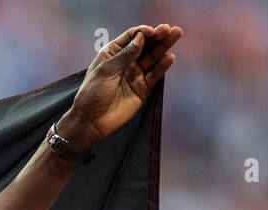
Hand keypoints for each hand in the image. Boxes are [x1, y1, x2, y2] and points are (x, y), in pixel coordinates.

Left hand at [58, 23, 181, 149]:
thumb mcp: (106, 71)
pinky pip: (155, 74)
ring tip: (176, 34)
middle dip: (158, 36)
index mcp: (113, 54)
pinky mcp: (143, 88)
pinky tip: (169, 57)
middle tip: (170, 29)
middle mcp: (126, 62)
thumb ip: (125, 55)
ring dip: (164, 46)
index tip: (152, 31)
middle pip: (146, 45)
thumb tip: (141, 37)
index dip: (143, 32)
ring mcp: (135, 75)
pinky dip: (162, 66)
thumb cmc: (92, 94)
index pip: (131, 37)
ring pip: (153, 57)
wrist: (90, 121)